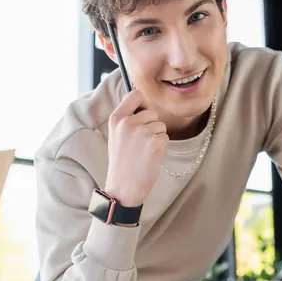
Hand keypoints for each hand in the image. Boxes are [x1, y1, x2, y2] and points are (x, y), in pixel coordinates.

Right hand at [104, 89, 168, 206]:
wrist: (124, 186)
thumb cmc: (122, 161)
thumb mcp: (116, 135)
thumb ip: (126, 117)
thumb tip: (140, 100)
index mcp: (116, 119)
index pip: (134, 95)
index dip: (143, 102)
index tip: (143, 111)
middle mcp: (128, 123)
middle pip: (152, 112)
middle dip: (152, 125)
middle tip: (140, 142)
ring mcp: (143, 132)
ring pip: (160, 125)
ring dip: (157, 137)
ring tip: (144, 151)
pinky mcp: (155, 143)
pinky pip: (165, 137)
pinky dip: (161, 147)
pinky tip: (150, 156)